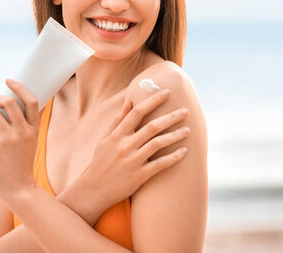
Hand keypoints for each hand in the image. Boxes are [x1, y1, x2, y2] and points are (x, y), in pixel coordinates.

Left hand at [0, 78, 40, 201]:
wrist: (20, 189)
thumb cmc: (21, 166)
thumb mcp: (29, 144)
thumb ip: (20, 128)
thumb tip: (2, 111)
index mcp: (34, 129)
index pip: (31, 101)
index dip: (19, 87)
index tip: (8, 81)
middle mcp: (24, 131)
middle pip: (9, 102)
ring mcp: (10, 139)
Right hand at [82, 89, 188, 214]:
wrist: (94, 190)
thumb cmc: (100, 162)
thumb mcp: (104, 139)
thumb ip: (117, 121)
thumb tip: (128, 101)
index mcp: (117, 135)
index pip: (137, 112)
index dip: (153, 100)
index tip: (167, 92)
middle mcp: (125, 146)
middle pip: (152, 126)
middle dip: (171, 117)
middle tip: (186, 111)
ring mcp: (132, 161)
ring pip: (158, 143)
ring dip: (175, 135)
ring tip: (188, 130)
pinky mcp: (139, 176)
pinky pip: (160, 164)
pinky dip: (173, 157)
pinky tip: (184, 151)